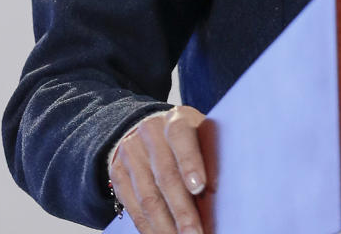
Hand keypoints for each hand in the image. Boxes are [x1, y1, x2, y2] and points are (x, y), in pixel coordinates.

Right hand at [108, 106, 209, 233]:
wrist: (148, 131)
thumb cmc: (187, 139)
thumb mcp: (199, 134)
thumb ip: (208, 154)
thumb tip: (222, 191)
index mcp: (175, 118)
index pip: (180, 136)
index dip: (190, 162)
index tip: (200, 188)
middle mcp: (150, 132)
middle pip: (165, 175)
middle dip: (181, 210)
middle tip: (194, 232)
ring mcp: (131, 153)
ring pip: (148, 197)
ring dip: (165, 226)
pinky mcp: (118, 174)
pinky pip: (134, 208)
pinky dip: (149, 228)